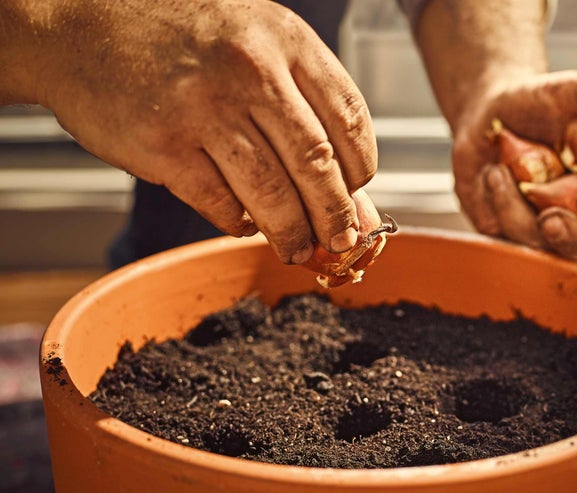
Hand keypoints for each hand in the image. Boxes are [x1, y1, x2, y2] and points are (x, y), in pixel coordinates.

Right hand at [23, 0, 376, 263]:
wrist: (81, 21)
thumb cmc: (180, 34)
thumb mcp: (255, 42)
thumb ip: (304, 105)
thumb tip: (352, 190)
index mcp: (285, 39)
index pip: (349, 119)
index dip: (361, 169)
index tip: (357, 192)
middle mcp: (250, 70)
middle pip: (316, 164)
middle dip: (336, 215)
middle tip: (342, 241)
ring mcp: (204, 108)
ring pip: (272, 192)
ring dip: (292, 232)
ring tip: (299, 250)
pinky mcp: (163, 145)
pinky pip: (219, 202)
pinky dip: (238, 222)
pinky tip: (244, 222)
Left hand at [452, 71, 576, 270]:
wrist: (492, 112)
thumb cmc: (545, 103)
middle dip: (576, 243)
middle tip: (548, 218)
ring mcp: (553, 235)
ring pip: (549, 257)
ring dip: (519, 217)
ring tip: (499, 171)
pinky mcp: (516, 240)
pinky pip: (510, 248)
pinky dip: (497, 212)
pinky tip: (490, 177)